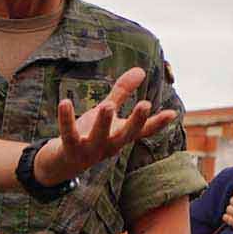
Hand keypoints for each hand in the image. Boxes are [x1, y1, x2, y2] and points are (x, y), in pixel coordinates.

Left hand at [32, 66, 177, 185]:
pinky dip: (66, 119)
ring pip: (99, 137)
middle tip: (145, 104)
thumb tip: (141, 70)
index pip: (143, 130)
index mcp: (120, 136)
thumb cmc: (88, 134)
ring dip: (103, 123)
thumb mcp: (106, 112)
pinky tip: (65, 102)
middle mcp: (109, 145)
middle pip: (126, 135)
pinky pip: (68, 134)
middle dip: (136, 121)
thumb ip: (122, 93)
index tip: (172, 113)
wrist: (60, 163)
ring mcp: (90, 150)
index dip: (157, 123)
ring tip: (108, 105)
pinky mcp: (70, 150)